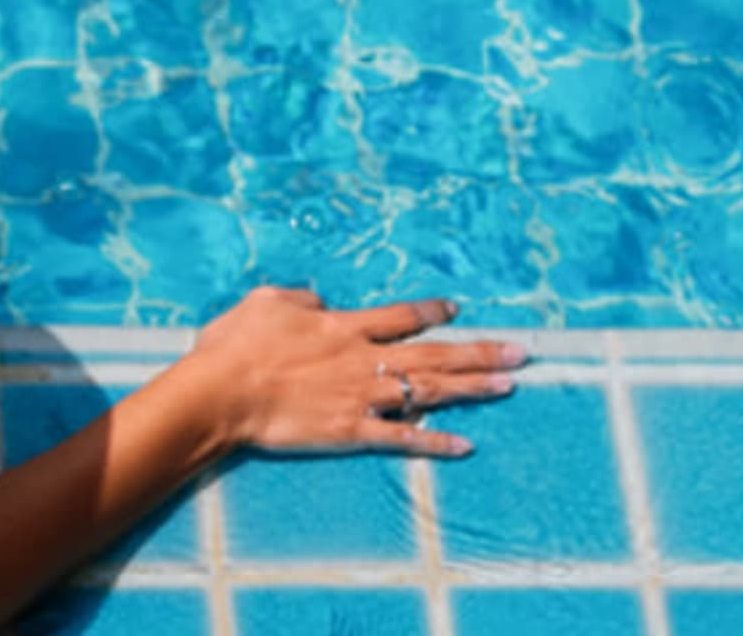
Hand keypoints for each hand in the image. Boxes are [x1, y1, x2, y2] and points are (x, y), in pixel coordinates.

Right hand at [157, 286, 524, 457]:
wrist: (221, 393)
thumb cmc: (234, 345)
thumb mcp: (264, 302)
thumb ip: (299, 298)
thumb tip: (321, 300)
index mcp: (343, 326)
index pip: (400, 316)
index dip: (432, 312)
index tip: (457, 309)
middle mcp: (363, 359)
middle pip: (434, 353)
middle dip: (480, 352)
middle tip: (521, 353)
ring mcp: (361, 397)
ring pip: (430, 390)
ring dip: (473, 388)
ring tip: (508, 386)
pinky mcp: (350, 431)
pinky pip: (402, 437)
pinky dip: (434, 441)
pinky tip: (465, 445)